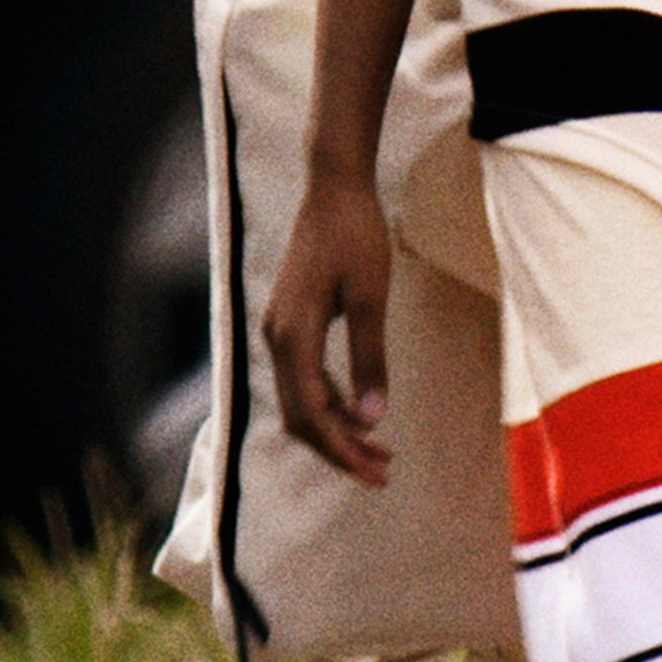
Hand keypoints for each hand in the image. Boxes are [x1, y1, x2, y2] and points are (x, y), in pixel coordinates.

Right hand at [263, 167, 393, 483]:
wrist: (334, 189)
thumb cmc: (356, 236)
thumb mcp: (372, 298)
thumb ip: (370, 358)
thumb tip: (373, 419)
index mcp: (293, 335)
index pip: (312, 414)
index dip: (343, 450)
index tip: (377, 471)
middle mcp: (278, 339)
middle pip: (301, 417)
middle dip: (341, 450)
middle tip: (384, 472)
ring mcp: (280, 332)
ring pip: (302, 401)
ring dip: (337, 430)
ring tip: (380, 451)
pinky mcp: (290, 324)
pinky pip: (305, 379)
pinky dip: (332, 403)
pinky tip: (362, 414)